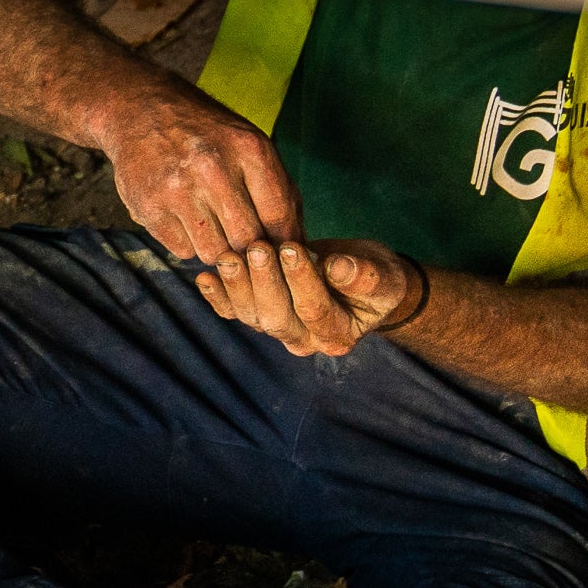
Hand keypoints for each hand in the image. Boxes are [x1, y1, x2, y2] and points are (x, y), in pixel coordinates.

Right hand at [93, 75, 302, 260]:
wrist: (141, 107)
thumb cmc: (208, 133)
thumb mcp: (250, 144)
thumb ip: (280, 194)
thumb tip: (303, 249)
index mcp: (248, 148)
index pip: (280, 217)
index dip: (286, 244)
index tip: (284, 254)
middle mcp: (212, 167)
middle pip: (248, 242)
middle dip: (251, 250)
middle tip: (247, 245)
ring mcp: (176, 188)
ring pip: (214, 253)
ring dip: (217, 247)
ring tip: (211, 224)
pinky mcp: (147, 207)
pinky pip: (182, 251)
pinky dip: (188, 242)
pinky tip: (184, 217)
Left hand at [196, 236, 419, 357]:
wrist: (361, 280)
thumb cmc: (376, 277)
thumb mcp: (383, 276)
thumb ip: (364, 276)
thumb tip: (338, 267)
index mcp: (338, 335)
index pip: (315, 310)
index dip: (301, 280)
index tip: (290, 248)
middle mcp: (305, 340)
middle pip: (276, 318)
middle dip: (264, 282)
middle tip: (257, 248)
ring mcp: (279, 329)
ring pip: (252, 316)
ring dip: (237, 286)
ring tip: (229, 256)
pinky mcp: (260, 314)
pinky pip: (234, 311)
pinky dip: (217, 296)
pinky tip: (204, 278)